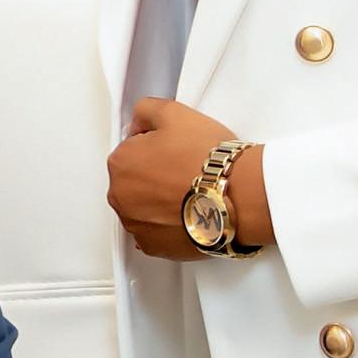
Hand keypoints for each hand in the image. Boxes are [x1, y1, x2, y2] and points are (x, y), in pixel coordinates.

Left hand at [107, 99, 267, 260]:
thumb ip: (145, 110)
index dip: (156, 148)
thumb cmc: (208, 158)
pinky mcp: (154, 247)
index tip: (175, 151)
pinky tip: (189, 213)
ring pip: (143, 208)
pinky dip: (168, 224)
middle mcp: (120, 197)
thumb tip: (137, 123)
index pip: (131, 151)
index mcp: (119, 163)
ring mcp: (135, 225)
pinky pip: (155, 233)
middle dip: (154, 176)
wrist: (238, 196)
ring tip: (191, 193)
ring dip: (160, 202)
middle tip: (186, 171)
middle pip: (134, 181)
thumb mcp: (173, 112)